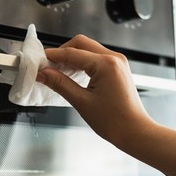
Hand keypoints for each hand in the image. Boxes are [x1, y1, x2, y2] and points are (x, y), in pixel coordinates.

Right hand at [37, 34, 154, 144]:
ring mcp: (117, 62)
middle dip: (62, 52)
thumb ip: (59, 84)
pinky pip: (96, 57)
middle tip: (48, 65)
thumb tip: (44, 74)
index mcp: (106, 64)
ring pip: (88, 49)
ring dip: (72, 56)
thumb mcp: (81, 101)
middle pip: (81, 44)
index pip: (72, 53)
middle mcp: (114, 58)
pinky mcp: (117, 69)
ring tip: (58, 71)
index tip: (40, 61)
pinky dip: (82, 62)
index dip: (53, 56)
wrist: (134, 132)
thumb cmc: (114, 121)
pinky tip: (72, 73)